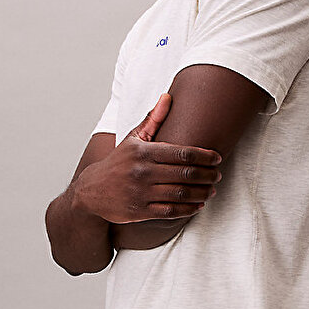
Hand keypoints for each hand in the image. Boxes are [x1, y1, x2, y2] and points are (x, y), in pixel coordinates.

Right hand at [75, 93, 221, 223]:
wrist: (91, 191)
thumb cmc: (118, 162)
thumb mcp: (132, 139)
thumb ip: (153, 120)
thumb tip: (168, 96)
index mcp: (143, 151)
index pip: (182, 153)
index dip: (204, 156)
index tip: (217, 158)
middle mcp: (142, 172)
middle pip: (185, 174)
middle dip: (207, 175)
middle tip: (218, 175)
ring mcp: (141, 193)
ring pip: (181, 193)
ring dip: (202, 192)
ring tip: (212, 190)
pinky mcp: (140, 211)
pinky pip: (171, 211)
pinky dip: (188, 209)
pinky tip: (199, 205)